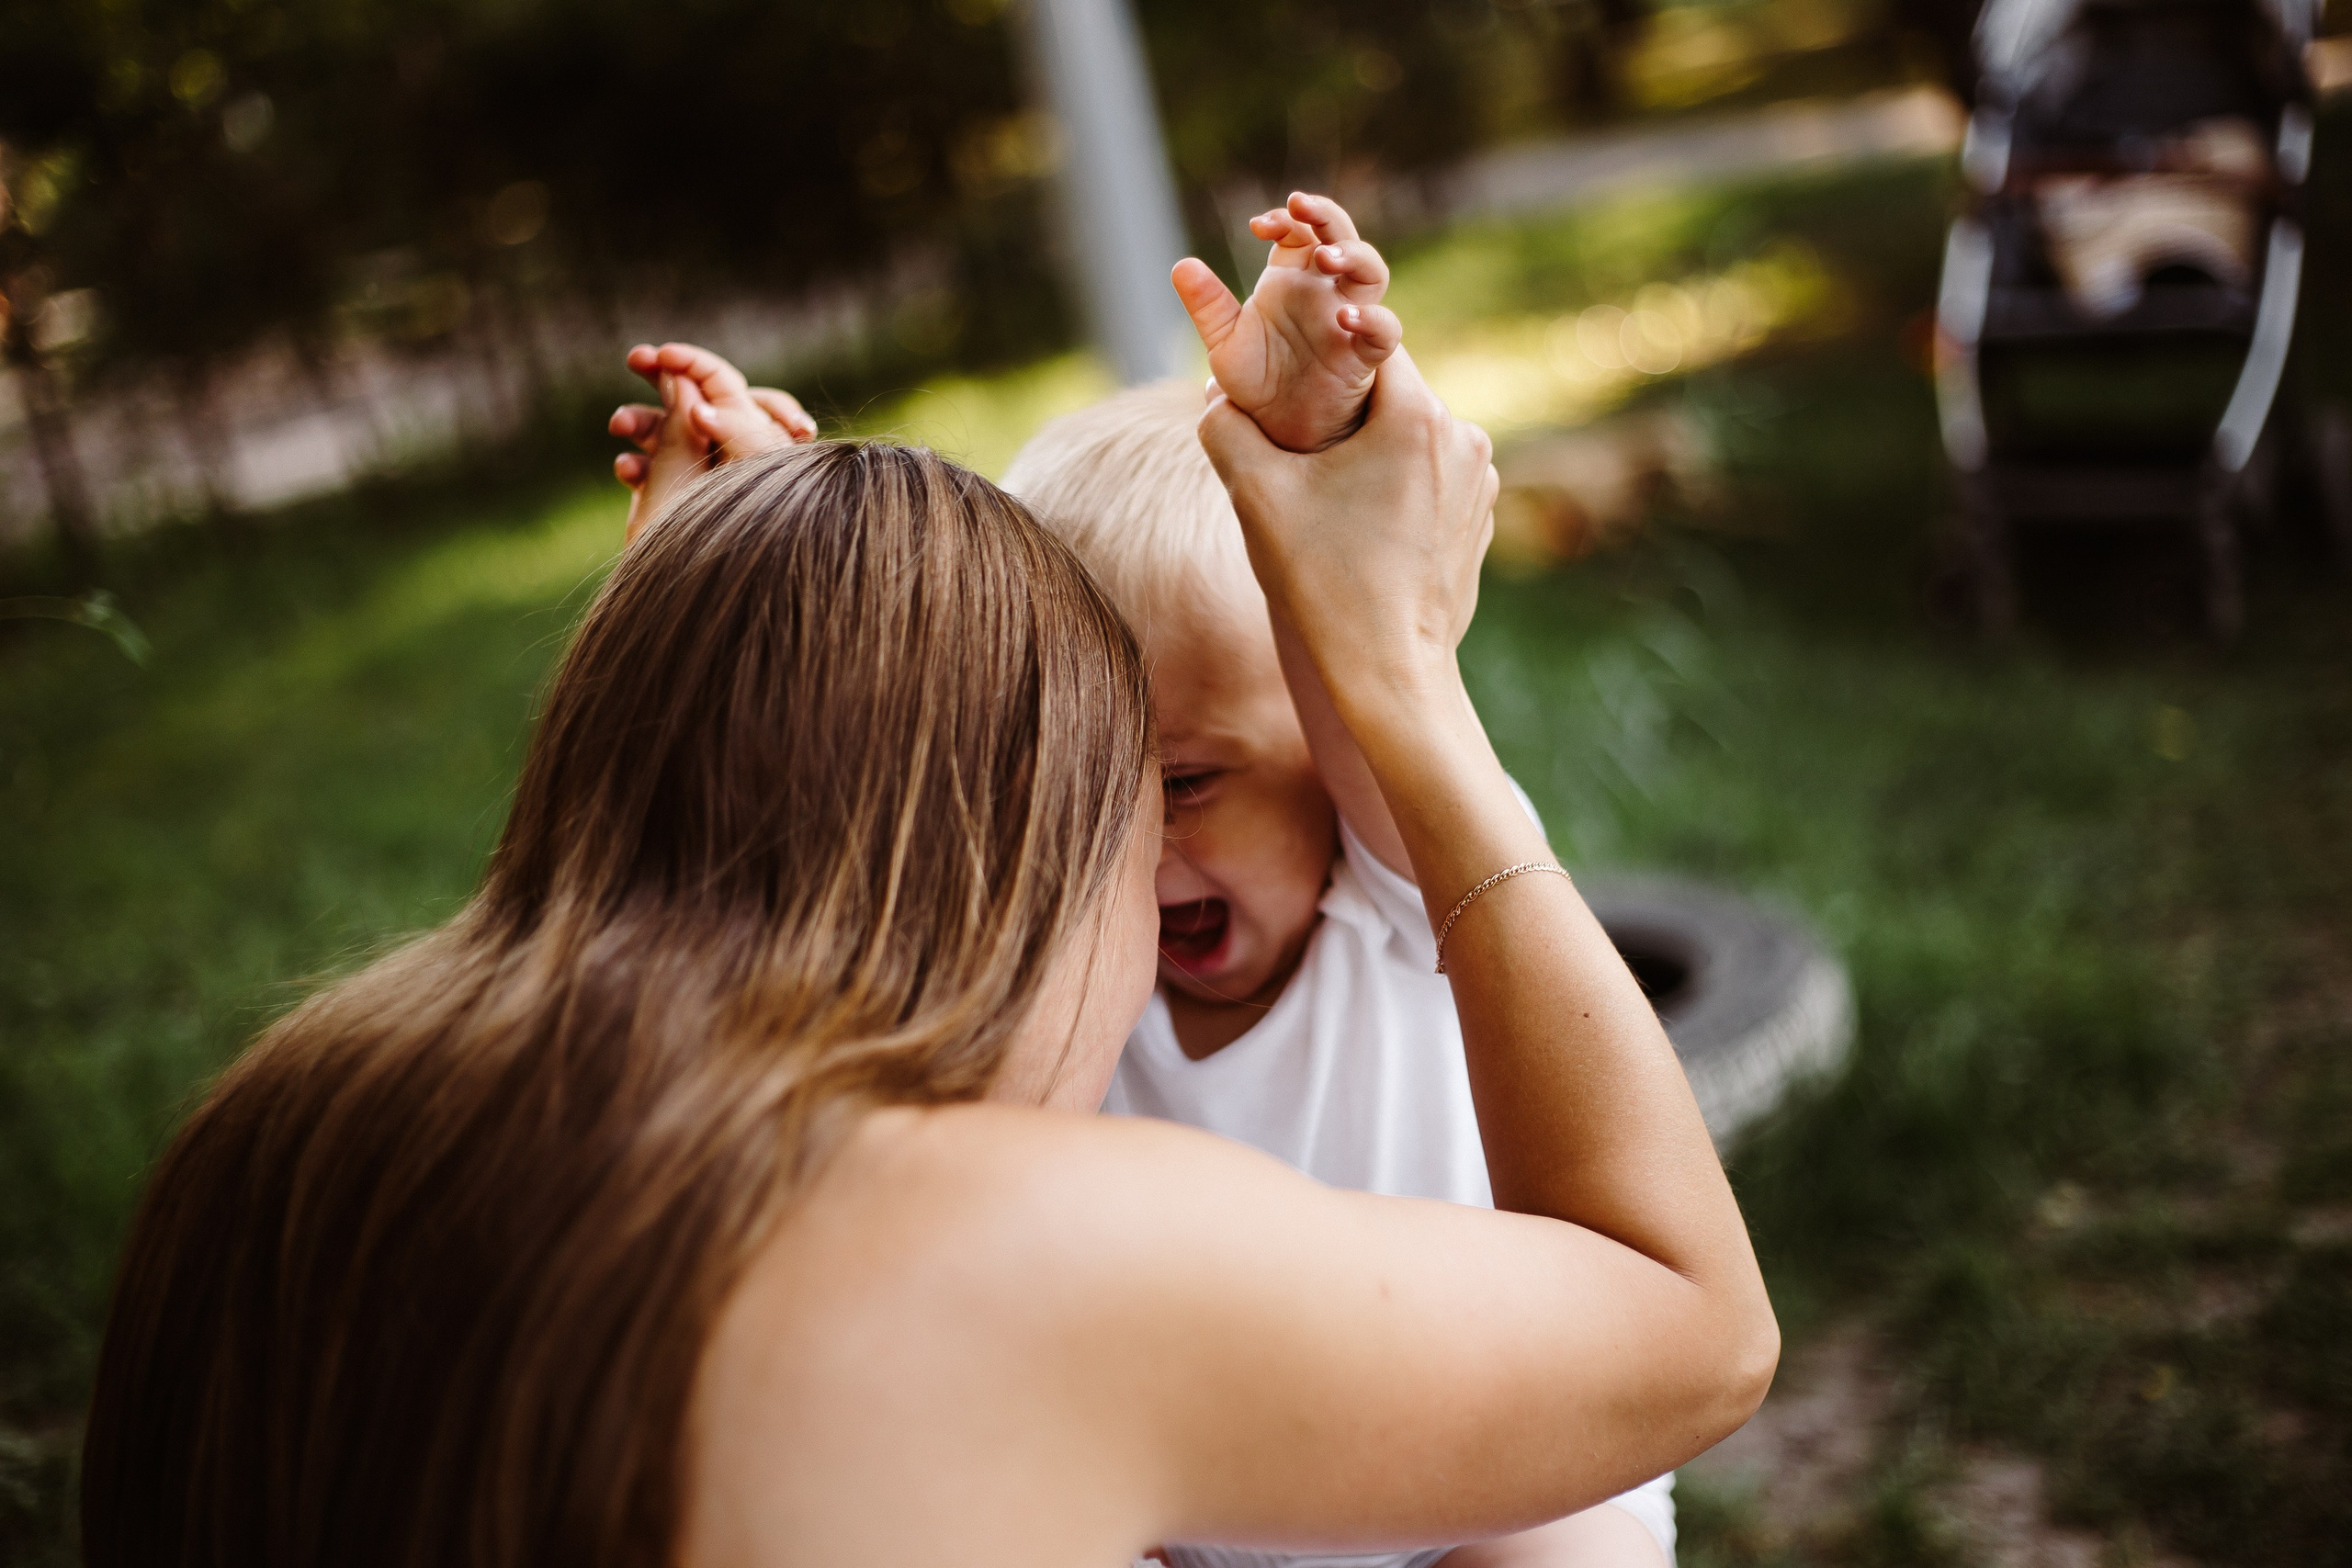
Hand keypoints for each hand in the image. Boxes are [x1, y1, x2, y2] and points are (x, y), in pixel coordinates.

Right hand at [609, 342, 815, 541]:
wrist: (712, 600)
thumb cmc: (733, 539)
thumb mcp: (720, 474)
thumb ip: (704, 428)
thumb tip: (685, 387)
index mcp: (755, 440)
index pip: (724, 385)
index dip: (695, 364)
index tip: (662, 355)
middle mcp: (733, 455)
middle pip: (696, 400)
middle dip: (666, 380)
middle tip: (635, 357)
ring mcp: (706, 479)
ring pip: (672, 435)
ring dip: (642, 423)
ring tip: (617, 425)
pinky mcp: (682, 505)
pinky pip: (660, 474)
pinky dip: (642, 467)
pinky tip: (625, 472)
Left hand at [1171, 192, 1401, 454]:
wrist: (1277, 427)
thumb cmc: (1257, 379)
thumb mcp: (1225, 342)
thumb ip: (1208, 305)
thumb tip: (1181, 265)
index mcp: (1291, 278)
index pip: (1298, 230)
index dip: (1284, 218)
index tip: (1258, 225)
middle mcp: (1324, 291)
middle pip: (1340, 236)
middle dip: (1324, 215)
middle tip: (1300, 204)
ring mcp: (1349, 319)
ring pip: (1370, 272)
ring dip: (1354, 255)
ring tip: (1326, 256)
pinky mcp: (1365, 355)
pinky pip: (1384, 331)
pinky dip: (1373, 320)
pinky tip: (1346, 318)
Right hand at [1195, 348, 1495, 697]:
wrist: (1390, 673)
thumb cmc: (1325, 582)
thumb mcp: (1256, 497)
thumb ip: (1225, 427)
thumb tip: (1215, 394)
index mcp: (1417, 415)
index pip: (1364, 345)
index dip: (1320, 359)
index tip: (1288, 388)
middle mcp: (1464, 437)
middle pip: (1389, 394)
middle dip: (1342, 413)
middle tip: (1297, 451)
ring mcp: (1480, 481)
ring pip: (1410, 437)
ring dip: (1371, 452)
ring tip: (1329, 498)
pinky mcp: (1479, 518)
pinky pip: (1431, 478)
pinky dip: (1397, 489)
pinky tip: (1363, 529)